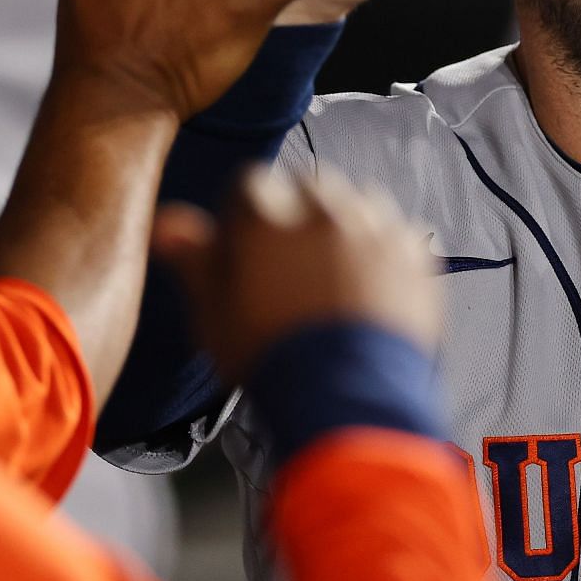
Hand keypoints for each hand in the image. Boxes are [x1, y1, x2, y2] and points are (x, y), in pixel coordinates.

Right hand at [154, 166, 440, 381]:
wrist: (348, 396)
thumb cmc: (272, 357)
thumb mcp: (214, 314)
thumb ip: (195, 260)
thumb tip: (167, 221)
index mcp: (268, 217)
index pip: (249, 184)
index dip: (245, 214)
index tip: (246, 245)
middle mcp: (325, 209)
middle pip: (307, 186)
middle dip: (297, 212)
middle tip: (291, 263)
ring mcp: (375, 229)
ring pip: (357, 203)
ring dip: (344, 225)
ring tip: (334, 273)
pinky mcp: (414, 254)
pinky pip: (398, 233)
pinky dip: (383, 249)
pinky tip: (371, 283)